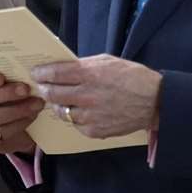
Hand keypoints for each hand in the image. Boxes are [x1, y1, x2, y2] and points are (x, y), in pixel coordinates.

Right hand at [0, 69, 43, 153]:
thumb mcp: (11, 86)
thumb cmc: (12, 100)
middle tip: (26, 89)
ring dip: (17, 110)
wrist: (18, 127)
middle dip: (6, 93)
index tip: (1, 77)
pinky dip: (18, 125)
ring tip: (36, 105)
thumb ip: (12, 78)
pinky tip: (30, 118)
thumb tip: (28, 70)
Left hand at [33, 55, 161, 137]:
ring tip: (63, 100)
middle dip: (44, 89)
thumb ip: (83, 65)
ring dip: (59, 105)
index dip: (40, 73)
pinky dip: (75, 118)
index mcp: (88, 74)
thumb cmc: (132, 77)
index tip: (36, 73)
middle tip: (43, 87)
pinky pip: (75, 124)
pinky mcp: (95, 130)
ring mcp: (90, 115)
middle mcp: (86, 95)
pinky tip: (82, 111)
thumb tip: (61, 68)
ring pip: (61, 111)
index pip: (53, 74)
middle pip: (52, 94)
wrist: (156, 102)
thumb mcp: (106, 61)